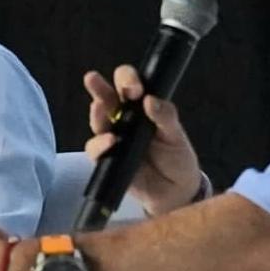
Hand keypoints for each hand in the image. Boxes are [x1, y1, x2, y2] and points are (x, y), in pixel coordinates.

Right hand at [82, 64, 205, 214]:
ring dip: (96, 112)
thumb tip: (150, 99)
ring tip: (99, 108)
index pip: (129, 84)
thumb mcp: (176, 135)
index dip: (128, 80)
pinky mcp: (106, 159)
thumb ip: (165, 116)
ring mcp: (113, 138)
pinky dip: (100, 144)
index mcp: (141, 107)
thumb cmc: (176, 157)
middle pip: (106, 97)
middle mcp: (123, 119)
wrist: (175, 192)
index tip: (135, 89)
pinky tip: (110, 141)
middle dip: (99, 86)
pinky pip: (96, 149)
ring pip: (97, 120)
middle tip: (93, 78)